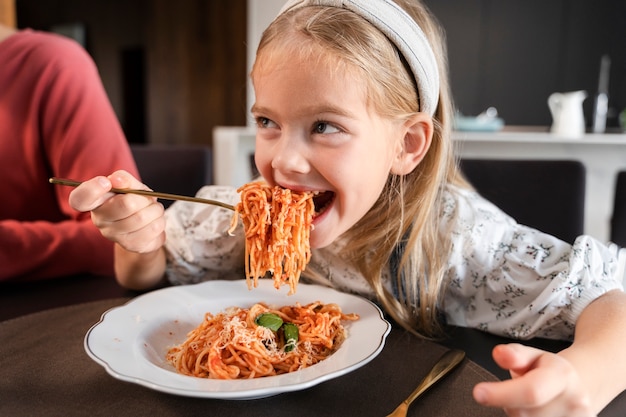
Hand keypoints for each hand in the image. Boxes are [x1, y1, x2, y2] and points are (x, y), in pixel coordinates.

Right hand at [69, 170, 165, 253]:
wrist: (146, 224)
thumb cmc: (134, 200)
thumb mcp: (130, 185)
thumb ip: (124, 179)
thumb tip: (117, 180)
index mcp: (94, 202)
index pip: (79, 199)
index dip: (92, 189)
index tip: (106, 182)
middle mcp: (99, 220)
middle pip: (126, 205)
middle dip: (144, 199)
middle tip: (146, 199)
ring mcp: (114, 235)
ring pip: (142, 218)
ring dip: (155, 210)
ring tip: (152, 210)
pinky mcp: (131, 245)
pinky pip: (153, 229)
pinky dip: (160, 221)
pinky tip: (154, 221)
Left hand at [473, 343, 594, 416]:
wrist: (578, 389)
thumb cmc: (548, 371)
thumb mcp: (532, 355)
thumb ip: (514, 354)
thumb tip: (499, 353)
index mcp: (562, 376)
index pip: (531, 391)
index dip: (501, 394)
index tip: (479, 393)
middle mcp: (574, 402)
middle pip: (523, 414)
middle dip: (510, 404)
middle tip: (515, 394)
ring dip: (520, 416)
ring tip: (528, 404)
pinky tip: (534, 412)